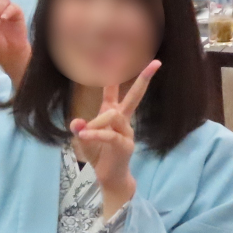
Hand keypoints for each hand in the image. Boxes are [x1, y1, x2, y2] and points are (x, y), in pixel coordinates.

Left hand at [70, 60, 159, 218]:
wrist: (108, 178)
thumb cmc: (98, 156)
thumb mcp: (83, 140)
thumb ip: (80, 129)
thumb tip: (75, 122)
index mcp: (112, 114)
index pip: (113, 90)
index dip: (113, 74)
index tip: (117, 54)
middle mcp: (122, 120)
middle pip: (135, 95)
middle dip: (144, 79)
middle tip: (157, 63)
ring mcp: (126, 132)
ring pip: (113, 115)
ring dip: (96, 123)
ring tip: (84, 134)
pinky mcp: (124, 146)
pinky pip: (109, 135)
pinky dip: (95, 134)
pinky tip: (83, 136)